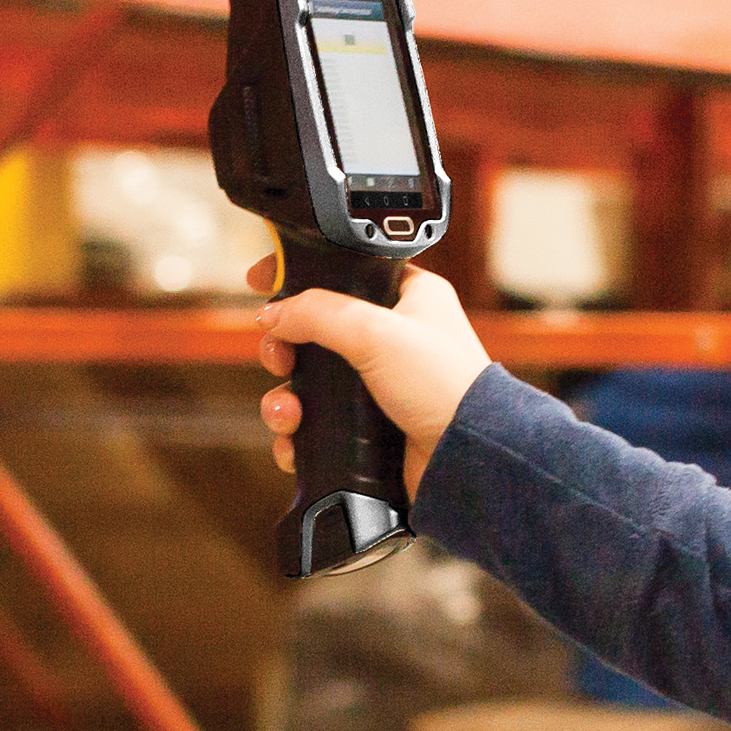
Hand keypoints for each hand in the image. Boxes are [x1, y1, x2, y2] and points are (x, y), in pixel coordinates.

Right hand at [254, 254, 493, 497]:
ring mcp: (378, 385)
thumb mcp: (376, 331)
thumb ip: (318, 312)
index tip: (261, 279)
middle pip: (314, 330)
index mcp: (407, 298)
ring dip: (284, 398)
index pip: (344, 271)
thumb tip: (273, 313)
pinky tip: (294, 441)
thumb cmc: (445, 386)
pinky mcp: (369, 427)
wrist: (469, 458)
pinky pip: (316, 425)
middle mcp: (392, 338)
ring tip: (287, 414)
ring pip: (308, 382)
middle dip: (284, 347)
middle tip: (279, 360)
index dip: (300, 273)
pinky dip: (298, 434)